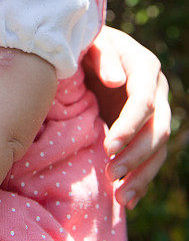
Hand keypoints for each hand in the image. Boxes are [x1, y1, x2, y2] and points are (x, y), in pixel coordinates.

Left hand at [83, 25, 170, 209]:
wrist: (84, 49)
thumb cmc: (83, 43)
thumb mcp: (89, 41)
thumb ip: (102, 56)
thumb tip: (117, 81)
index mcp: (144, 66)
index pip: (144, 101)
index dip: (130, 126)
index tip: (109, 147)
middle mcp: (156, 89)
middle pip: (158, 129)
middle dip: (136, 154)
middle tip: (111, 173)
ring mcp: (154, 110)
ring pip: (159, 148)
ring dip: (142, 173)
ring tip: (121, 197)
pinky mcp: (144, 127)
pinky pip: (151, 156)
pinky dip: (141, 178)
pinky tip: (128, 199)